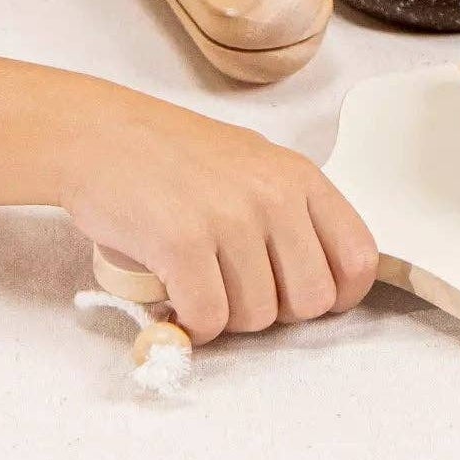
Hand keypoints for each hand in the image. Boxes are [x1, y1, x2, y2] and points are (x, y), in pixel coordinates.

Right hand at [58, 81, 377, 344]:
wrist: (100, 135)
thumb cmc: (173, 155)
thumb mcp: (251, 166)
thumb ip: (290, 215)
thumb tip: (318, 287)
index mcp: (299, 176)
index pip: (359, 258)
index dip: (335, 294)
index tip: (297, 295)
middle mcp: (274, 195)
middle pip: (311, 301)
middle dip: (273, 311)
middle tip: (234, 288)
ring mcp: (230, 218)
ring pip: (258, 317)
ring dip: (225, 316)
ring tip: (198, 281)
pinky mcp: (183, 243)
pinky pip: (209, 320)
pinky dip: (191, 323)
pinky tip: (175, 296)